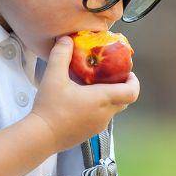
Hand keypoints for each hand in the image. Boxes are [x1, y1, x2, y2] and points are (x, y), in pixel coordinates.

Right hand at [30, 36, 139, 151]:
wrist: (41, 136)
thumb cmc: (50, 107)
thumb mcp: (54, 76)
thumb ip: (61, 55)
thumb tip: (66, 39)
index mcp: (103, 99)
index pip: (132, 92)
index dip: (134, 82)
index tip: (128, 73)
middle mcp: (105, 114)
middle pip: (124, 101)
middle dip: (121, 88)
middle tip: (110, 77)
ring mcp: (98, 126)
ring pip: (112, 110)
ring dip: (109, 99)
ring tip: (93, 87)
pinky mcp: (89, 133)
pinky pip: (101, 118)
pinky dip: (99, 109)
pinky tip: (81, 102)